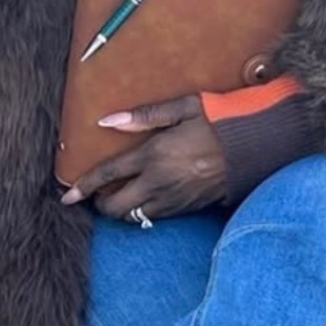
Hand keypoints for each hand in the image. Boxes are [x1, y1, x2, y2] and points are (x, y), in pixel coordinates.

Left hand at [59, 95, 229, 218]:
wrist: (258, 147)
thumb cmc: (222, 120)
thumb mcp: (184, 107)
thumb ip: (144, 115)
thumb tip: (107, 121)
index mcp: (154, 155)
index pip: (107, 176)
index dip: (82, 187)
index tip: (67, 197)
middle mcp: (159, 183)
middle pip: (115, 208)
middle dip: (101, 204)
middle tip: (99, 193)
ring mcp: (174, 200)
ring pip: (134, 217)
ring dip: (123, 210)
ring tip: (122, 195)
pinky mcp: (188, 209)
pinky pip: (155, 218)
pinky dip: (144, 211)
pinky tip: (147, 196)